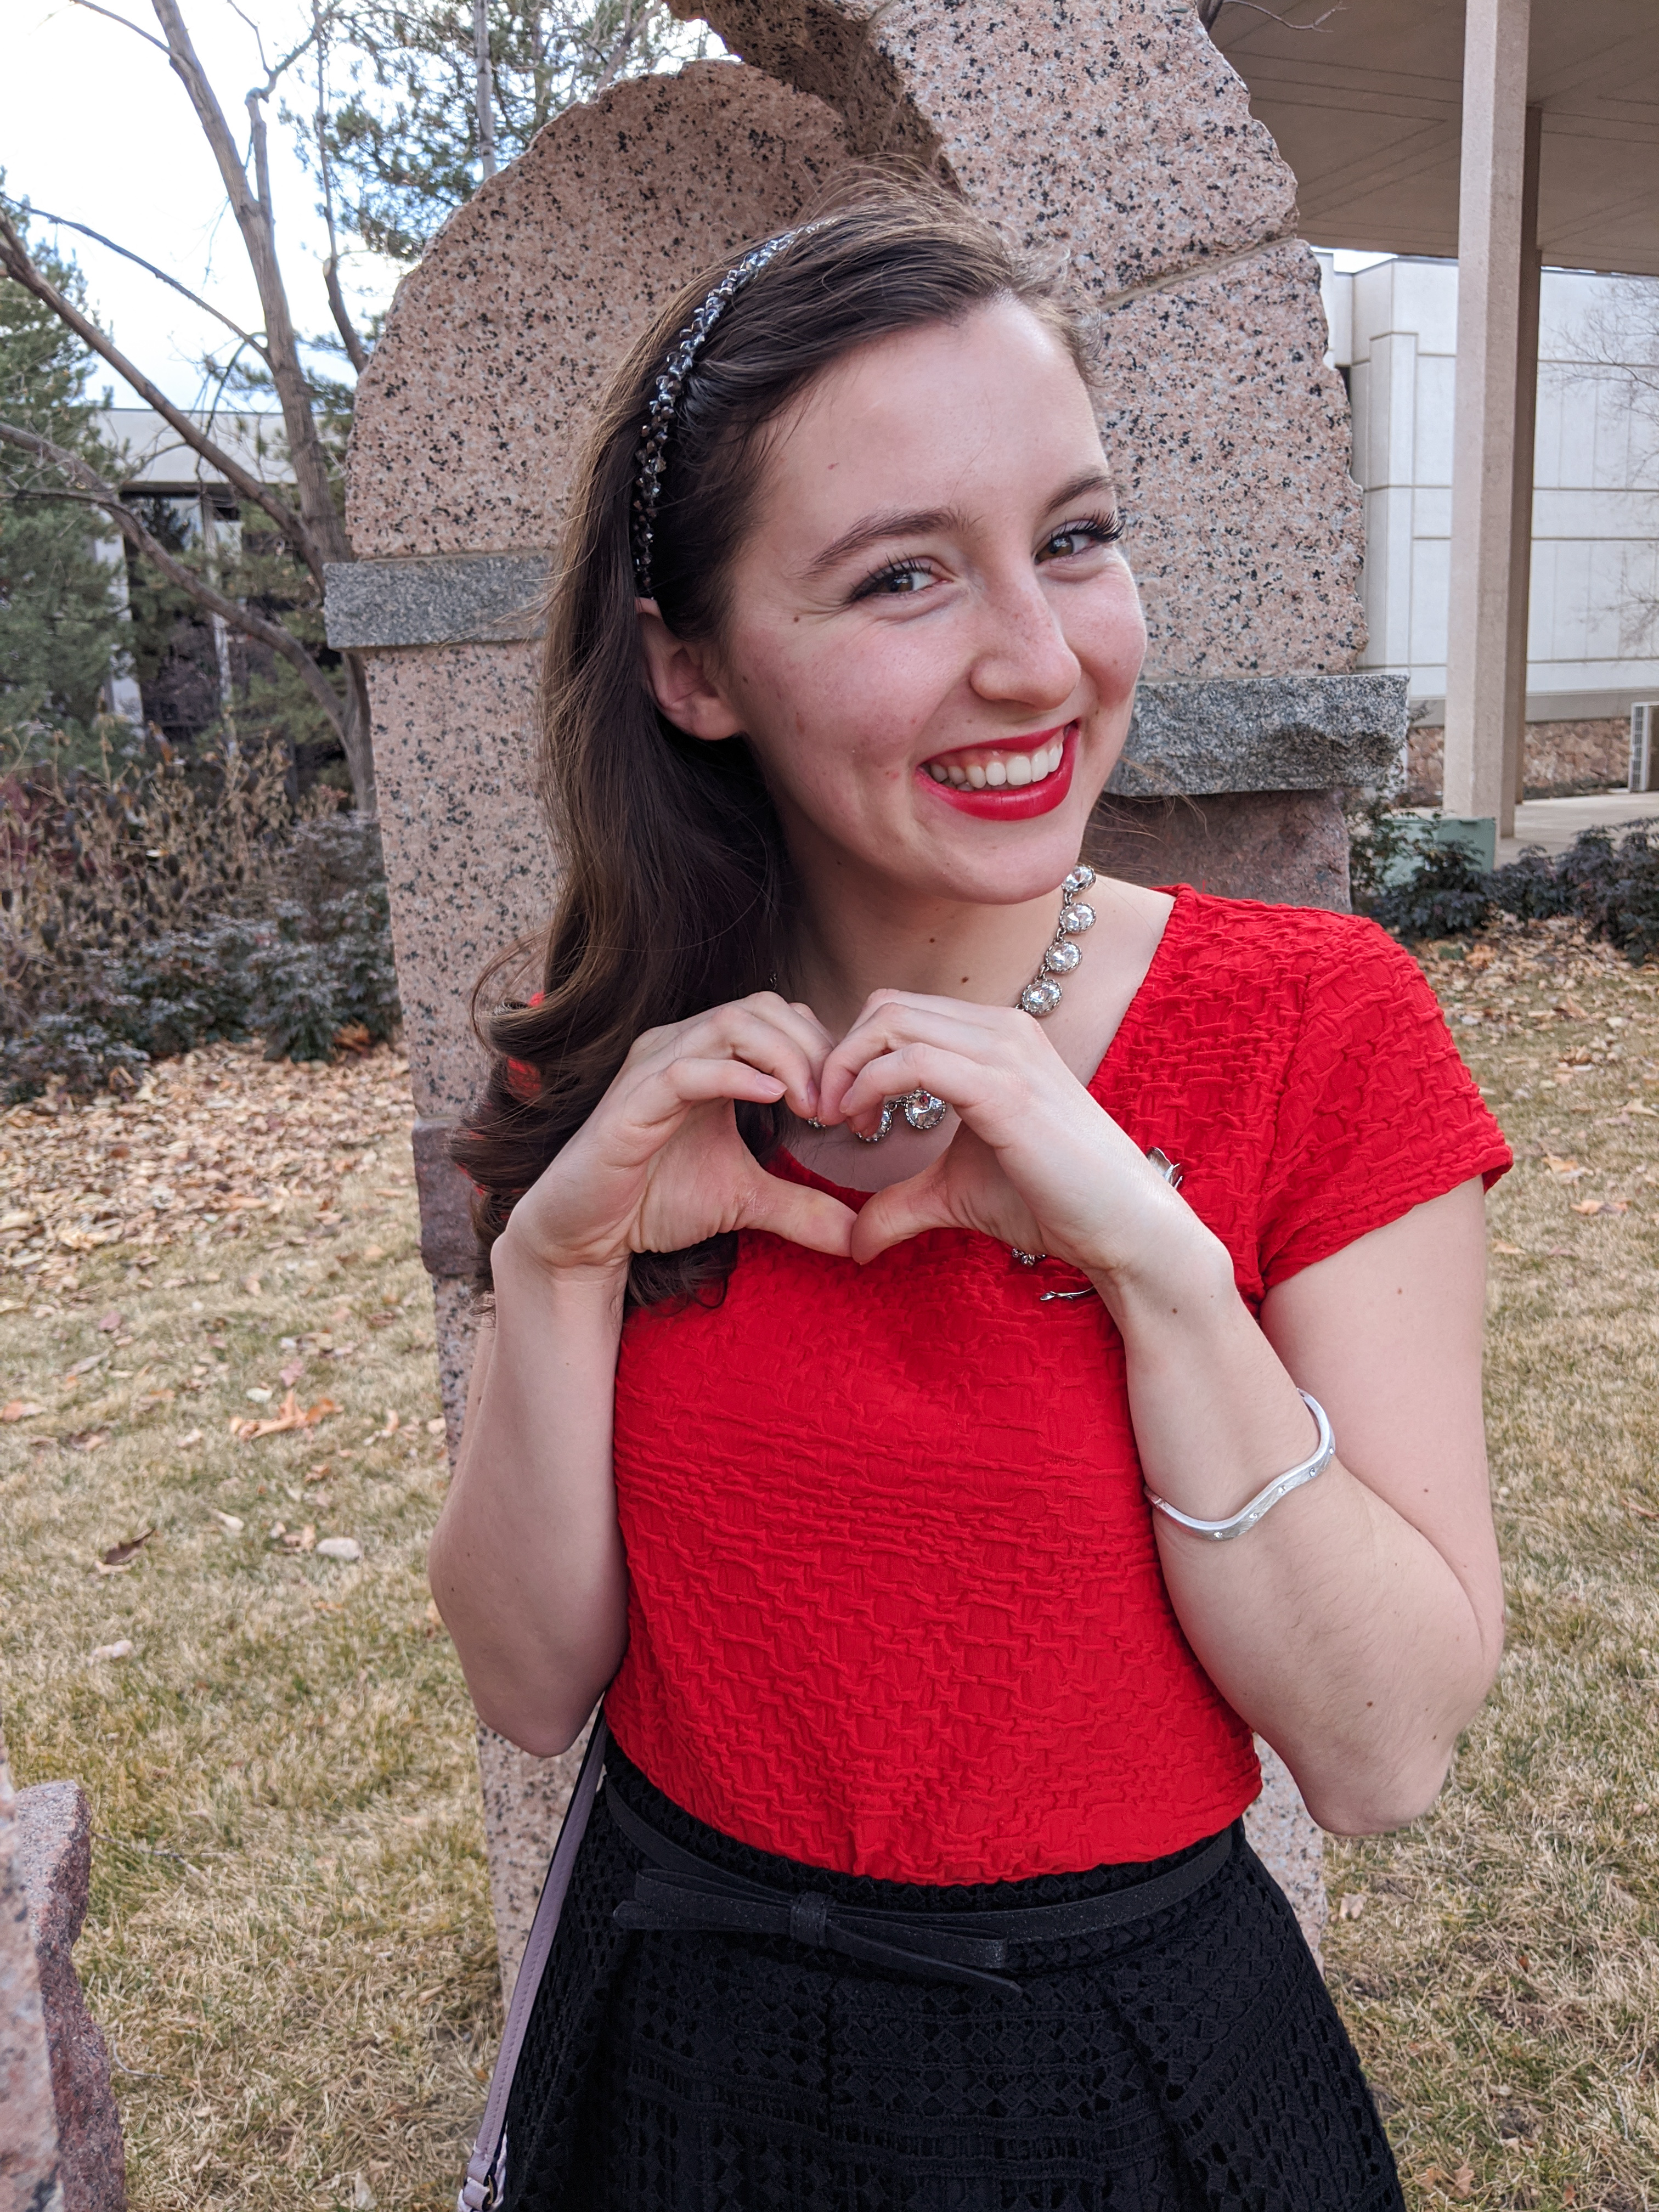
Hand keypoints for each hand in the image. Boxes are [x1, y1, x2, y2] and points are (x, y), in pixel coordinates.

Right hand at [499, 994, 856, 1279]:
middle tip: (838, 1107)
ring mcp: (652, 1070)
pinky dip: (735, 1076)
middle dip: (814, 1050)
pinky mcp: (631, 1104)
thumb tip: (858, 1237)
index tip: (850, 1104)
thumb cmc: (654, 1201)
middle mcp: (678, 1047)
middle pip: (764, 1008)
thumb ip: (801, 1208)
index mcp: (706, 1056)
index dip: (824, 1050)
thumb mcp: (745, 1201)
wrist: (585, 1236)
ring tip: (813, 1106)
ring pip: (730, 1025)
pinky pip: (687, 1070)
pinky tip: (773, 1100)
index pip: (780, 1017)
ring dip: (786, 1059)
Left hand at [815, 992, 1201, 1279]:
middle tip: (824, 1112)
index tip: (834, 1111)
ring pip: (894, 1021)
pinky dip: (871, 1085)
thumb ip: (903, 1203)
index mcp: (995, 1038)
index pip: (899, 1012)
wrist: (1125, 1228)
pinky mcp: (1005, 1089)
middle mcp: (1002, 1029)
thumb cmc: (1053, 1203)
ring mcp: (1007, 1053)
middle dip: (840, 1054)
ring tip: (839, 1120)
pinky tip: (862, 1124)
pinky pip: (913, 1061)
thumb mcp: (957, 1195)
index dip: (853, 1054)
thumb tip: (854, 1241)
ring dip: (847, 1067)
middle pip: (887, 1005)